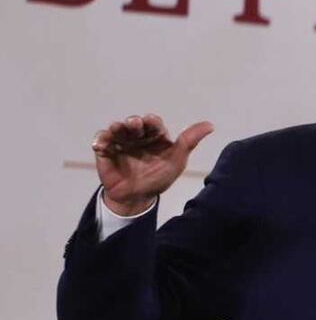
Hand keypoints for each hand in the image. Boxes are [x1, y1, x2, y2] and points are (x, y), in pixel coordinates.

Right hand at [91, 114, 213, 215]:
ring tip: (117, 129)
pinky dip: (101, 140)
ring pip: (117, 129)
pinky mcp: (106, 150)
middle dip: (134, 122)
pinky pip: (101, 141)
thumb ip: (189, 142)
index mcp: (156, 136)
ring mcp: (121, 142)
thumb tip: (210, 125)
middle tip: (135, 124)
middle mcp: (138, 136)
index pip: (154, 124)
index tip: (151, 122)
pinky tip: (101, 144)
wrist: (137, 197)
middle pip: (135, 124)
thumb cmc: (159, 177)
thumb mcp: (176, 161)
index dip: (152, 121)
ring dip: (117, 127)